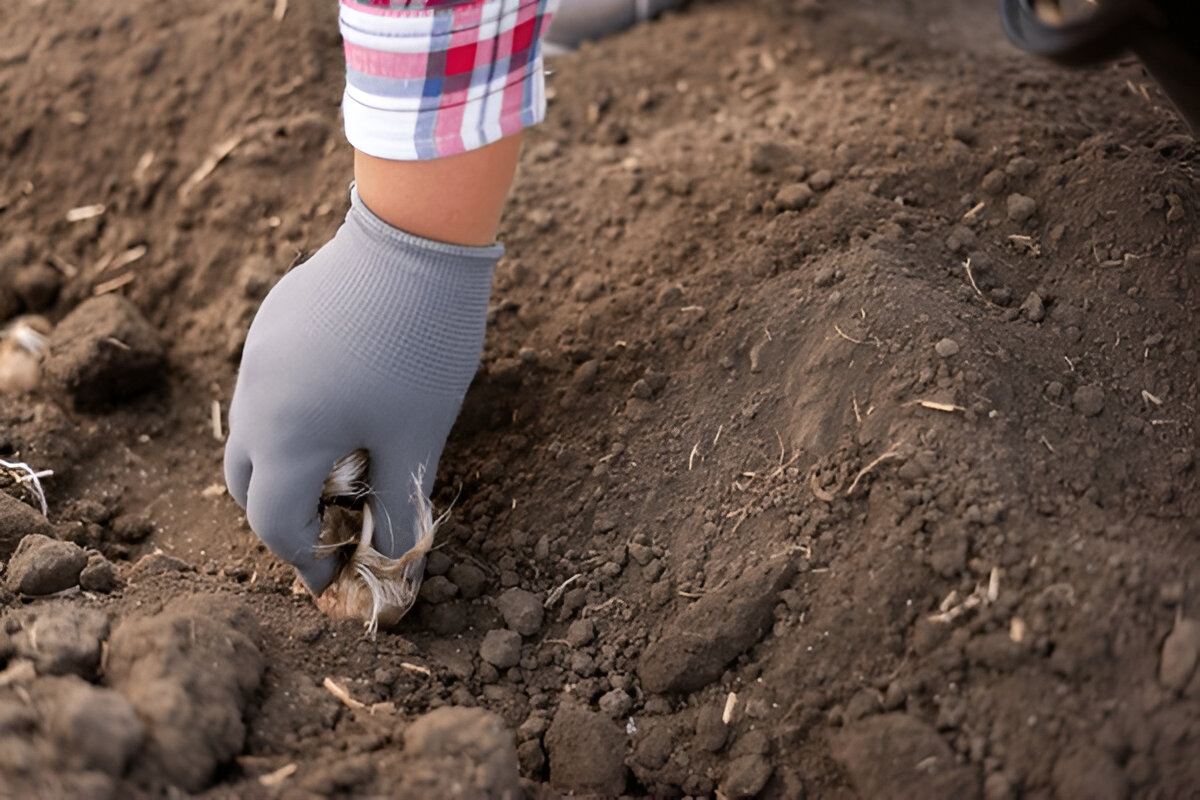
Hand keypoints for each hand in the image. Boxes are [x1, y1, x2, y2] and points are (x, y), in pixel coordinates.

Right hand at [224, 188, 500, 591]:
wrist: (414, 238)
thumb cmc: (421, 347)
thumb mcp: (415, 438)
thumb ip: (398, 510)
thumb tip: (398, 572)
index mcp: (283, 436)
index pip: (273, 523)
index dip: (304, 560)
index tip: (335, 576)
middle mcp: (253, 398)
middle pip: (246, 481)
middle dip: (283, 516)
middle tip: (333, 528)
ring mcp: (257, 355)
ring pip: (251, 431)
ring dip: (285, 464)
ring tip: (345, 468)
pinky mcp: (272, 321)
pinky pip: (266, 388)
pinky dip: (291, 417)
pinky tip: (344, 405)